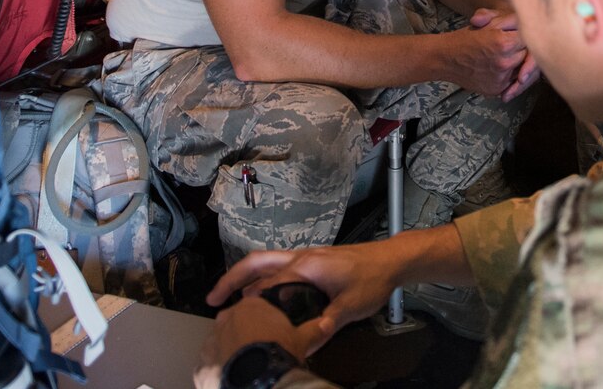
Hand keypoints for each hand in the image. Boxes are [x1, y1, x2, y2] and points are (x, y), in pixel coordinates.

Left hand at [195, 287, 330, 388]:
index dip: (263, 320)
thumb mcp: (302, 339)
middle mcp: (226, 319)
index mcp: (250, 307)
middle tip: (259, 350)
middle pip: (234, 323)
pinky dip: (219, 371)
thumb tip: (327, 324)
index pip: (254, 307)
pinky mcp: (202, 365)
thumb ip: (314, 329)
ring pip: (220, 343)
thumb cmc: (279, 353)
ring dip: (230, 352)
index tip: (271, 333)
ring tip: (246, 367)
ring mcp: (211, 341)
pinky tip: (232, 378)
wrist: (257, 380)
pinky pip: (210, 366)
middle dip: (244, 334)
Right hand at [208, 240, 406, 340]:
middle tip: (212, 298)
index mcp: (306, 266)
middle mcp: (300, 257)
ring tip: (227, 299)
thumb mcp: (350, 307)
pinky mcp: (311, 261)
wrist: (390, 260)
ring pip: (265, 262)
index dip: (249, 300)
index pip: (268, 282)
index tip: (230, 316)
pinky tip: (259, 296)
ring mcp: (304, 257)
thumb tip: (303, 344)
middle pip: (256, 262)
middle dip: (231, 278)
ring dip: (244, 276)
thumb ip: (325, 326)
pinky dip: (260, 277)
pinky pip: (277, 266)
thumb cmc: (372, 278)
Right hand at [471, 8, 541, 98]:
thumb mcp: (486, 23)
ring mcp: (501, 78)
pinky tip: (504, 67)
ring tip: (510, 56)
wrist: (445, 59)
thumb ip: (509, 21)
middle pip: (528, 55)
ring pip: (522, 69)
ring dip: (519, 63)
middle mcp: (504, 62)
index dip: (525, 35)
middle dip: (524, 49)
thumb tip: (526, 21)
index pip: (528, 39)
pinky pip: (513, 81)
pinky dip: (511, 75)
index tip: (520, 34)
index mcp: (503, 43)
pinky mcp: (497, 89)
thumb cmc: (465, 38)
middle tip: (516, 45)